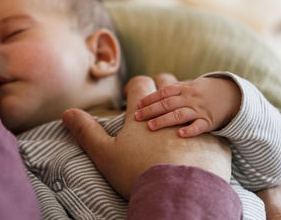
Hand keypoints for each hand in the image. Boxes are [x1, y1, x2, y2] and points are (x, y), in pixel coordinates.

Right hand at [62, 74, 230, 199]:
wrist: (178, 195)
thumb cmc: (137, 173)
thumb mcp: (104, 154)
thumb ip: (86, 131)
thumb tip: (67, 113)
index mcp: (144, 112)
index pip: (140, 85)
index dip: (134, 87)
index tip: (130, 96)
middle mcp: (171, 111)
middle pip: (166, 85)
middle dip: (159, 86)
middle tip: (154, 100)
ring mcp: (194, 122)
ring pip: (189, 98)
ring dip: (181, 100)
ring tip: (175, 111)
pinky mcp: (214, 137)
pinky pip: (209, 120)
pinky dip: (202, 121)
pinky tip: (198, 130)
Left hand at [135, 74, 240, 136]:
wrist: (233, 95)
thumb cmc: (205, 92)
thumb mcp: (190, 86)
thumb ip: (173, 91)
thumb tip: (150, 98)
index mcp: (184, 89)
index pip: (164, 92)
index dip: (150, 98)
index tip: (138, 105)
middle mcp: (190, 98)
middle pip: (168, 103)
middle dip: (151, 110)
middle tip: (137, 117)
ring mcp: (199, 110)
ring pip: (180, 114)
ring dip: (164, 120)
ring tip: (151, 126)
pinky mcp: (209, 121)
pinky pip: (199, 126)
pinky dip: (189, 130)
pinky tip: (179, 134)